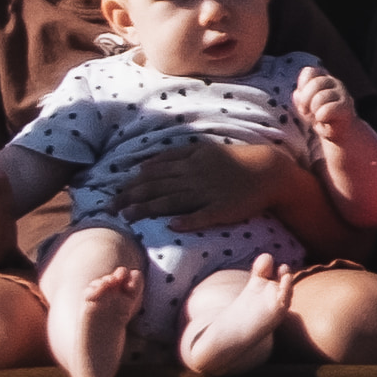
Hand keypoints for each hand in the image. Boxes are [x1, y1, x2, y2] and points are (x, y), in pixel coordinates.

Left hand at [122, 130, 286, 226]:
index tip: (112, 195)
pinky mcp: (222, 209)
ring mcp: (208, 193)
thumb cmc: (232, 161)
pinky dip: (187, 221)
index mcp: (189, 161)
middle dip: (131, 198)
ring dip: (149, 209)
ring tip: (128, 217)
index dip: (131, 185)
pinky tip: (171, 227)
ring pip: (173, 201)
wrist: (266, 170)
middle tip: (110, 209)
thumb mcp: (202, 150)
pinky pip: (202, 216)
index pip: (153, 174)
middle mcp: (194, 176)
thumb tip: (144, 164)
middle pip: (157, 187)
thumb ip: (174, 156)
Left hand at [290, 66, 352, 159]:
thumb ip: (300, 98)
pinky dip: (321, 116)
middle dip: (305, 99)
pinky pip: (328, 109)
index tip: (302, 100)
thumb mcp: (306, 106)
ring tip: (316, 116)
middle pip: (315, 83)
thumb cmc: (320, 116)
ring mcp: (342, 93)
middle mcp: (333, 82)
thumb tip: (297, 94)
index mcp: (322, 77)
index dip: (302, 86)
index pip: (309, 72)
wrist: (340, 132)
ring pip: (320, 97)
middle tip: (305, 111)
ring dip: (314, 109)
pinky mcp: (346, 106)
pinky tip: (322, 120)